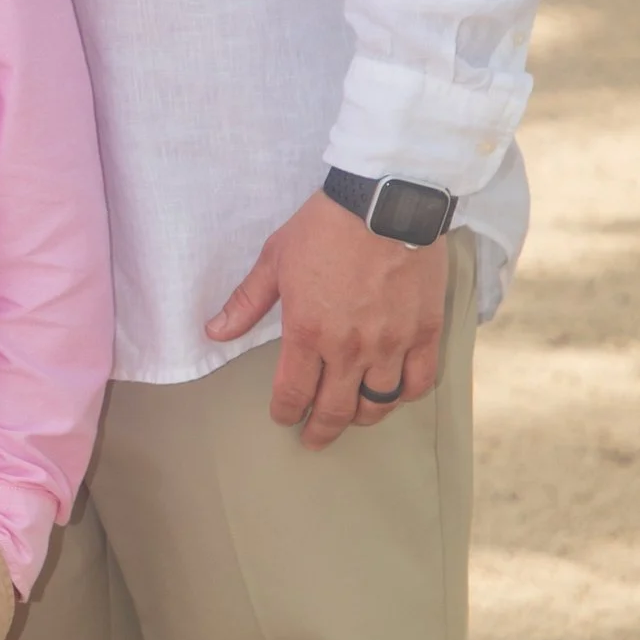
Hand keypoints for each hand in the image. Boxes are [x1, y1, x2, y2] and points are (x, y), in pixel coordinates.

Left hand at [205, 191, 448, 449]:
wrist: (385, 200)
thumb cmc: (325, 227)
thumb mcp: (274, 260)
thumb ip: (246, 302)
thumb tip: (214, 332)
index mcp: (307, 332)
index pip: (292, 393)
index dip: (285, 413)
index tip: (284, 418)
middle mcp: (349, 348)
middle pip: (335, 410)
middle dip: (320, 431)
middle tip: (314, 439)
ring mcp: (391, 343)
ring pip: (378, 404)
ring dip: (362, 417)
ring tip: (353, 416)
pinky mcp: (425, 332)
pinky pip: (419, 382)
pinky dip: (406, 395)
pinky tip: (395, 393)